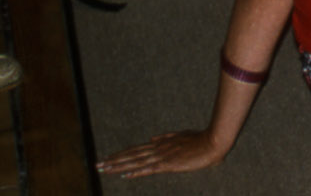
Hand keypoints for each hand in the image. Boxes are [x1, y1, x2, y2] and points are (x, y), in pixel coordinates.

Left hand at [97, 130, 228, 176]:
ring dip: (118, 166)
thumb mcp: (181, 136)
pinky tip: (125, 175)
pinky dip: (136, 172)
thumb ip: (166, 138)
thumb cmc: (200, 140)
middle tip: (97, 165)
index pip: (135, 150)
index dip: (120, 154)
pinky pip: (149, 169)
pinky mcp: (169, 164)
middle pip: (131, 156)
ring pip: (135, 162)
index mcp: (160, 144)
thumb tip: (152, 139)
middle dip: (113, 161)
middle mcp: (157, 149)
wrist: (213, 142)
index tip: (107, 158)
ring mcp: (162, 156)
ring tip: (104, 169)